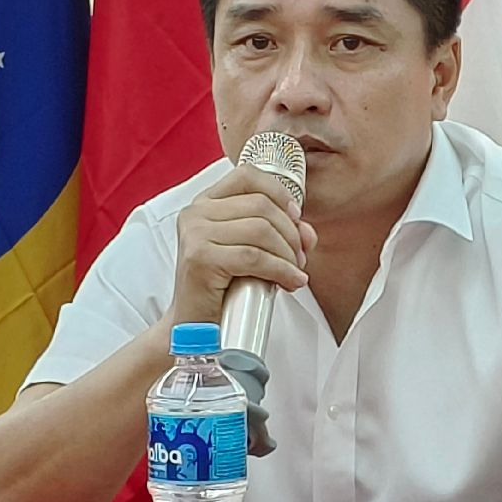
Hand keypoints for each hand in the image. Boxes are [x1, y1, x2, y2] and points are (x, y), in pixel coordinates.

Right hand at [168, 165, 318, 324]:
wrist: (195, 326)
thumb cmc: (224, 288)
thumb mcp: (253, 252)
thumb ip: (280, 234)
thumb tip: (307, 231)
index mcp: (206, 203)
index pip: (247, 175)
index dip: (279, 193)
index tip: (295, 218)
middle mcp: (196, 213)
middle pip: (262, 206)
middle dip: (291, 234)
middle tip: (299, 259)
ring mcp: (195, 234)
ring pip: (261, 230)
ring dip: (288, 254)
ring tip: (294, 273)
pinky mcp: (200, 258)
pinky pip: (254, 257)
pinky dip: (281, 270)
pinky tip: (290, 282)